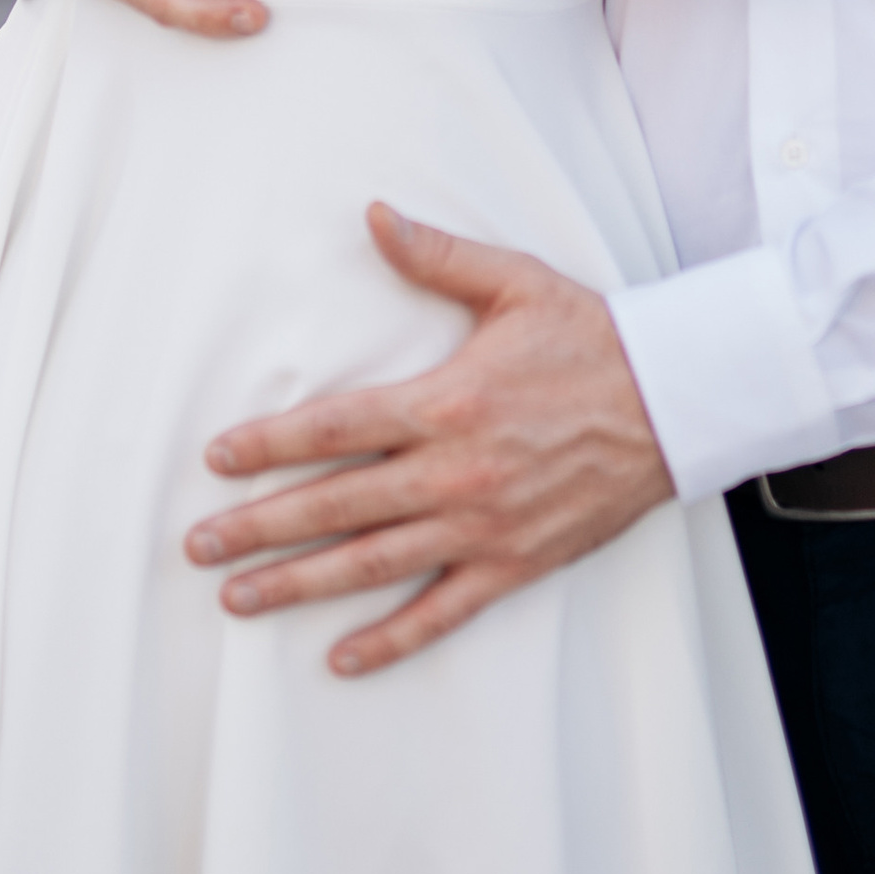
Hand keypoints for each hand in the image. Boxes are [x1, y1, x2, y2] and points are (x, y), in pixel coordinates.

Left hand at [186, 205, 674, 674]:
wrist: (676, 402)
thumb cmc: (592, 337)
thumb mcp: (515, 282)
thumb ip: (437, 255)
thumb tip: (374, 216)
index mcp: (447, 401)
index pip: (336, 429)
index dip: (271, 446)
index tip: (217, 460)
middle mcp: (456, 472)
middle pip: (337, 506)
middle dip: (260, 529)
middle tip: (198, 546)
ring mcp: (483, 526)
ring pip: (374, 566)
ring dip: (300, 585)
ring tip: (239, 599)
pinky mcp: (515, 562)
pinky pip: (442, 612)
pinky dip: (391, 640)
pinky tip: (342, 658)